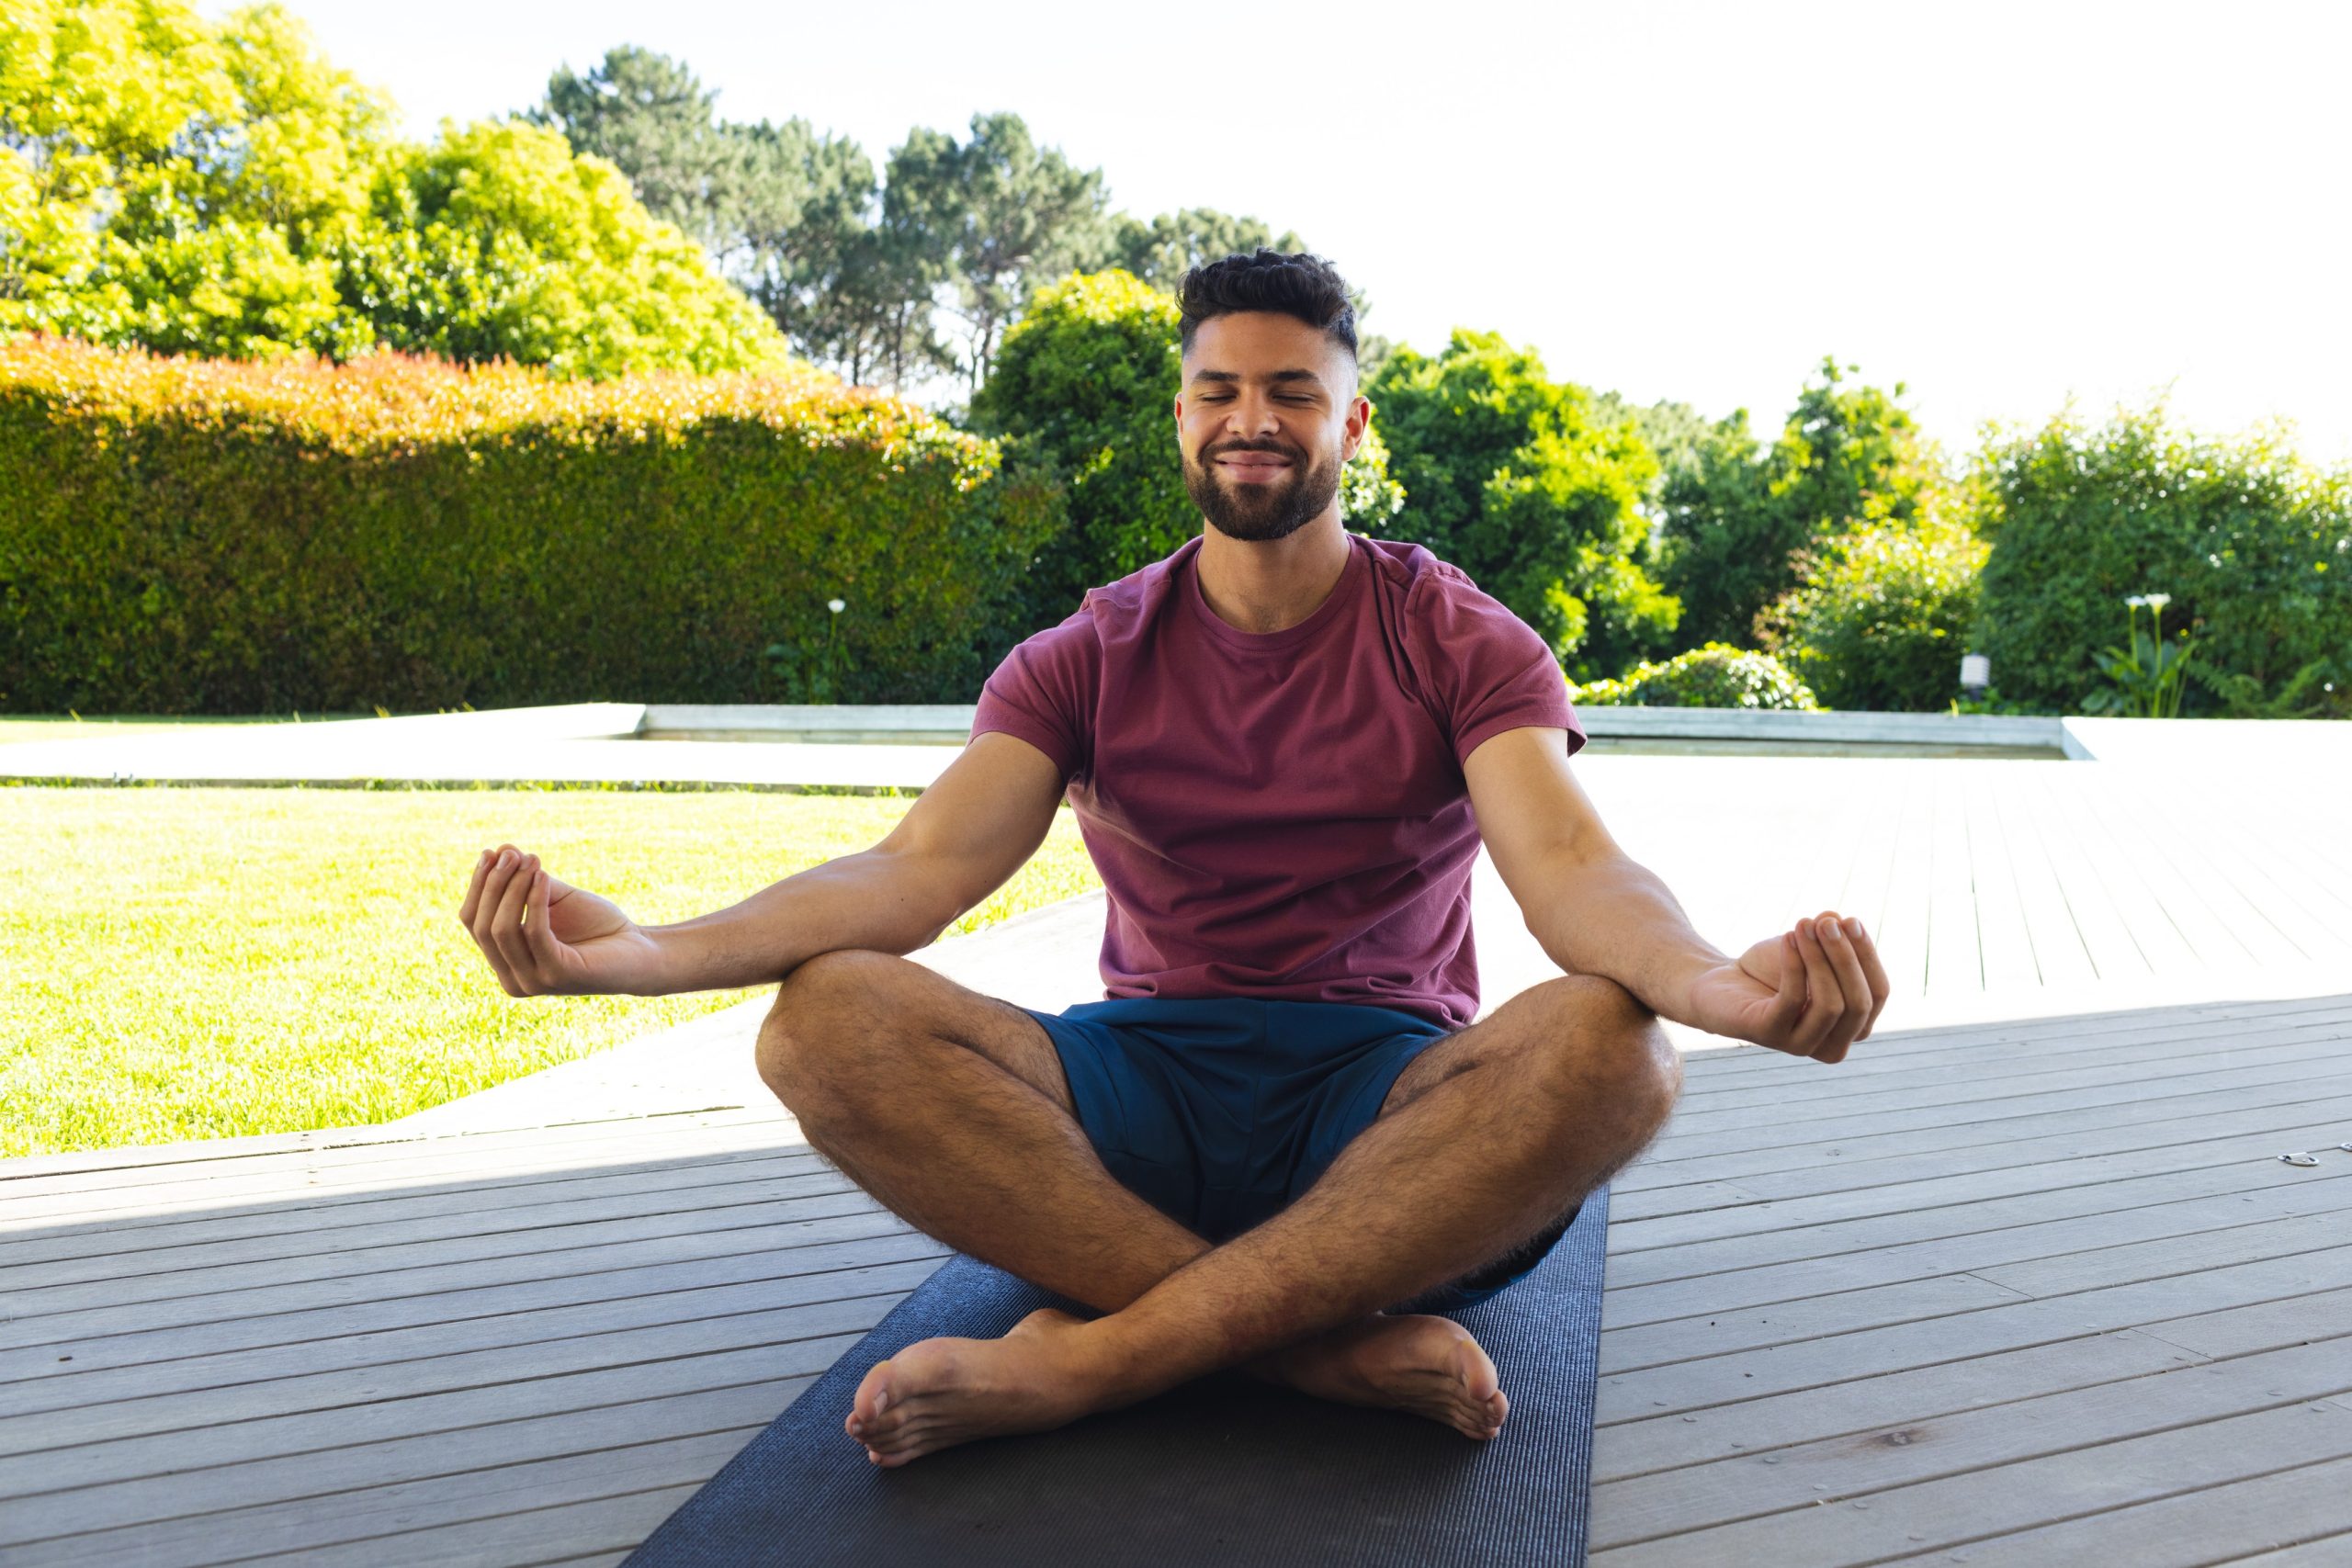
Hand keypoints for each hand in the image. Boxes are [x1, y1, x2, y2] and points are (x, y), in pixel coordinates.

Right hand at [459, 843, 661, 996]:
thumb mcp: (555, 898)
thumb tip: (499, 848)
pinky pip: (534, 932)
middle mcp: (512, 979)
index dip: (478, 886)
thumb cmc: (597, 926)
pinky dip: (535, 901)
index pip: (473, 922)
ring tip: (533, 860)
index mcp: (505, 963)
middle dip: (493, 884)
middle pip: (482, 926)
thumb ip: (525, 880)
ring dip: (514, 888)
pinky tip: (544, 876)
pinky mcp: (557, 975)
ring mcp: (533, 981)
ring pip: (503, 929)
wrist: (641, 951)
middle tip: (512, 853)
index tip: (491, 852)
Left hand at [1685, 910, 1889, 1062]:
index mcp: (1854, 1026)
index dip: (1868, 956)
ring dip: (1819, 958)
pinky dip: (1794, 965)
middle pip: (1859, 1002)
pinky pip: (1793, 1000)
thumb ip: (1832, 936)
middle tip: (1826, 922)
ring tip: (1803, 924)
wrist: (1720, 984)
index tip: (1850, 920)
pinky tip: (1789, 938)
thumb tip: (1841, 920)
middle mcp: (1833, 1044)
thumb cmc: (1773, 969)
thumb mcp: (1811, 948)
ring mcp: (1801, 1045)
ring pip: (1830, 1005)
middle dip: (1846, 957)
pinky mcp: (1769, 1035)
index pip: (1879, 994)